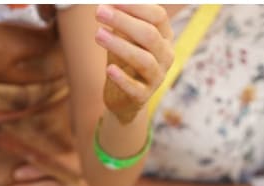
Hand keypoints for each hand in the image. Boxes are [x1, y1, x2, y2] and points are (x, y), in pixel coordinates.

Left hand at [95, 4, 173, 122]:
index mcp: (164, 37)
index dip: (135, 7)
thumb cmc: (124, 59)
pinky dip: (122, 79)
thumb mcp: (123, 36)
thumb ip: (120, 19)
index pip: (157, 16)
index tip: (112, 1)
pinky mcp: (143, 96)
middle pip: (149, 35)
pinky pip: (135, 88)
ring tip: (98, 34)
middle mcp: (166, 56)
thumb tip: (107, 2)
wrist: (123, 98)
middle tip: (99, 12)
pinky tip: (109, 69)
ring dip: (120, 46)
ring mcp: (157, 77)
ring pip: (144, 60)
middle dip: (123, 21)